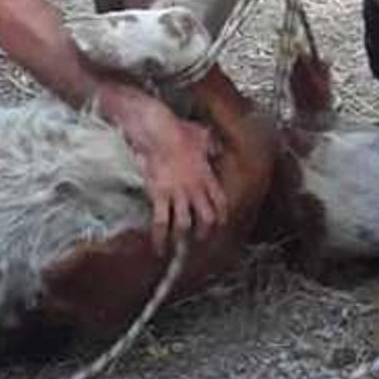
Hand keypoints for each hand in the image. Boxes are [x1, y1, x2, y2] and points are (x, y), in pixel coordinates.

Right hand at [101, 86, 228, 253]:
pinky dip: (159, 238)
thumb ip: (210, 146)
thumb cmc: (178, 129)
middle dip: (204, 232)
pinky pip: (161, 222)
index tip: (219, 223)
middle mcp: (195, 187)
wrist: (157, 129)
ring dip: (182, 239)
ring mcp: (177, 193)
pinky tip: (157, 248)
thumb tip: (215, 148)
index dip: (221, 215)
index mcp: (206, 175)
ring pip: (184, 224)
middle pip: (207, 218)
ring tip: (177, 248)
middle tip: (199, 239)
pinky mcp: (159, 195)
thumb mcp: (201, 135)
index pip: (220, 201)